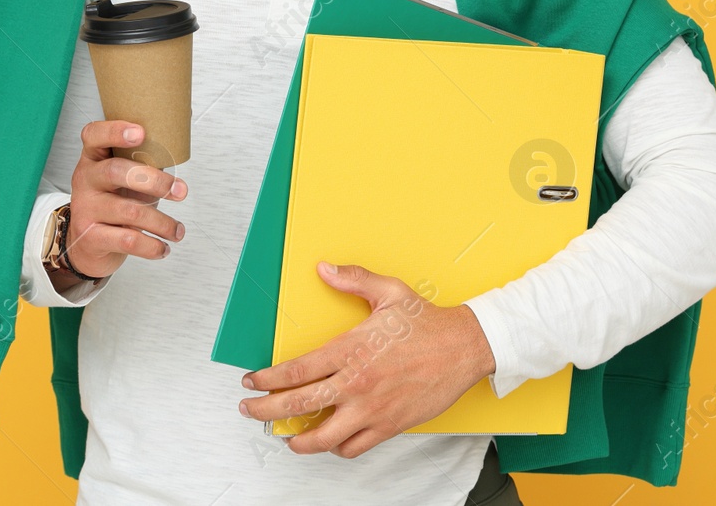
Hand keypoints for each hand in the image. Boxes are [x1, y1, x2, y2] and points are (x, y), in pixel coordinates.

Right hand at [59, 120, 187, 279]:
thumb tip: (179, 151)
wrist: (87, 245)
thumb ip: (142, 164)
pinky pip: (128, 240)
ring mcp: (86, 208)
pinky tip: (163, 247)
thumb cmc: (112, 203)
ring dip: (162, 223)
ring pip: (129, 211)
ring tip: (178, 230)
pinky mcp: (91, 238)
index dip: (115, 131)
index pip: (94, 135)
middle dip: (155, 181)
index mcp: (93, 159)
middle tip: (180, 191)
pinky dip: (152, 246)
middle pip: (116, 171)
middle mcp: (85, 180)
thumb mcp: (122, 179)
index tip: (141, 132)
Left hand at [236, 261, 496, 457]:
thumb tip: (324, 269)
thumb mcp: (388, 292)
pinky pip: (352, 447)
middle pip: (297, 406)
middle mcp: (356, 384)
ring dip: (298, 440)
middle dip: (265, 411)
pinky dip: (336, 447)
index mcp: (350, 351)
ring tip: (286, 436)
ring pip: (322, 438)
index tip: (251, 383)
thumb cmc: (428, 323)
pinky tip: (329, 439)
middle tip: (250, 410)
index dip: (266, 380)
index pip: (295, 371)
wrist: (465, 348)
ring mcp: (372, 409)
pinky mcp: (389, 425)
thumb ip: (352, 279)